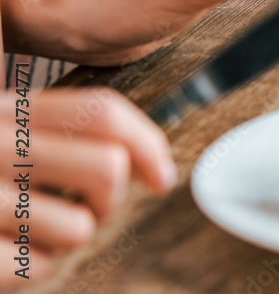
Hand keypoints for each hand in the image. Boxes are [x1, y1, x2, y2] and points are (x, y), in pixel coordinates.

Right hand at [0, 88, 174, 285]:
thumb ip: (52, 132)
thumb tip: (146, 165)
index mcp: (3, 110)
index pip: (99, 112)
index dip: (147, 142)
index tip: (162, 177)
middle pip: (105, 169)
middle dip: (109, 200)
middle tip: (86, 208)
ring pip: (79, 228)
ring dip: (64, 239)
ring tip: (25, 232)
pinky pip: (37, 267)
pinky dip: (30, 268)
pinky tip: (1, 254)